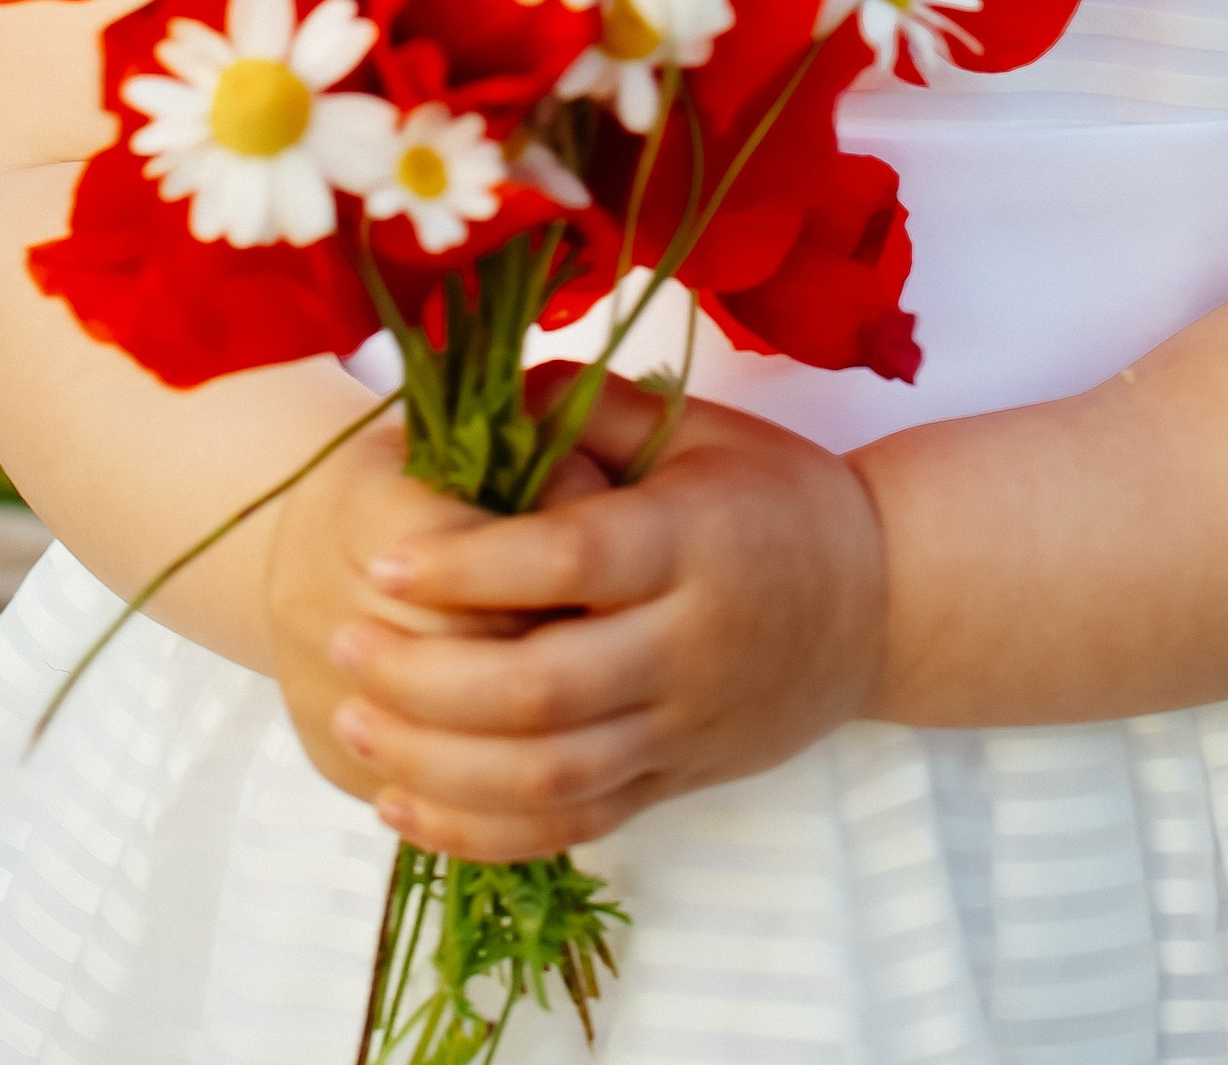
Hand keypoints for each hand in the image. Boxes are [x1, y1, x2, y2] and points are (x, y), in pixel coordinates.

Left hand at [320, 378, 889, 859]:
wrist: (881, 604)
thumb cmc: (778, 498)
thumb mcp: (703, 427)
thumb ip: (593, 411)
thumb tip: (486, 396)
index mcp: (692, 544)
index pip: (569, 565)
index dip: (468, 568)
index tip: (383, 558)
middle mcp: (686, 648)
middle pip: (544, 693)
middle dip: (427, 679)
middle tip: (345, 644)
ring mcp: (679, 730)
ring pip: (547, 779)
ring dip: (438, 763)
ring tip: (355, 722)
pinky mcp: (670, 784)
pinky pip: (567, 827)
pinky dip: (480, 831)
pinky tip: (405, 803)